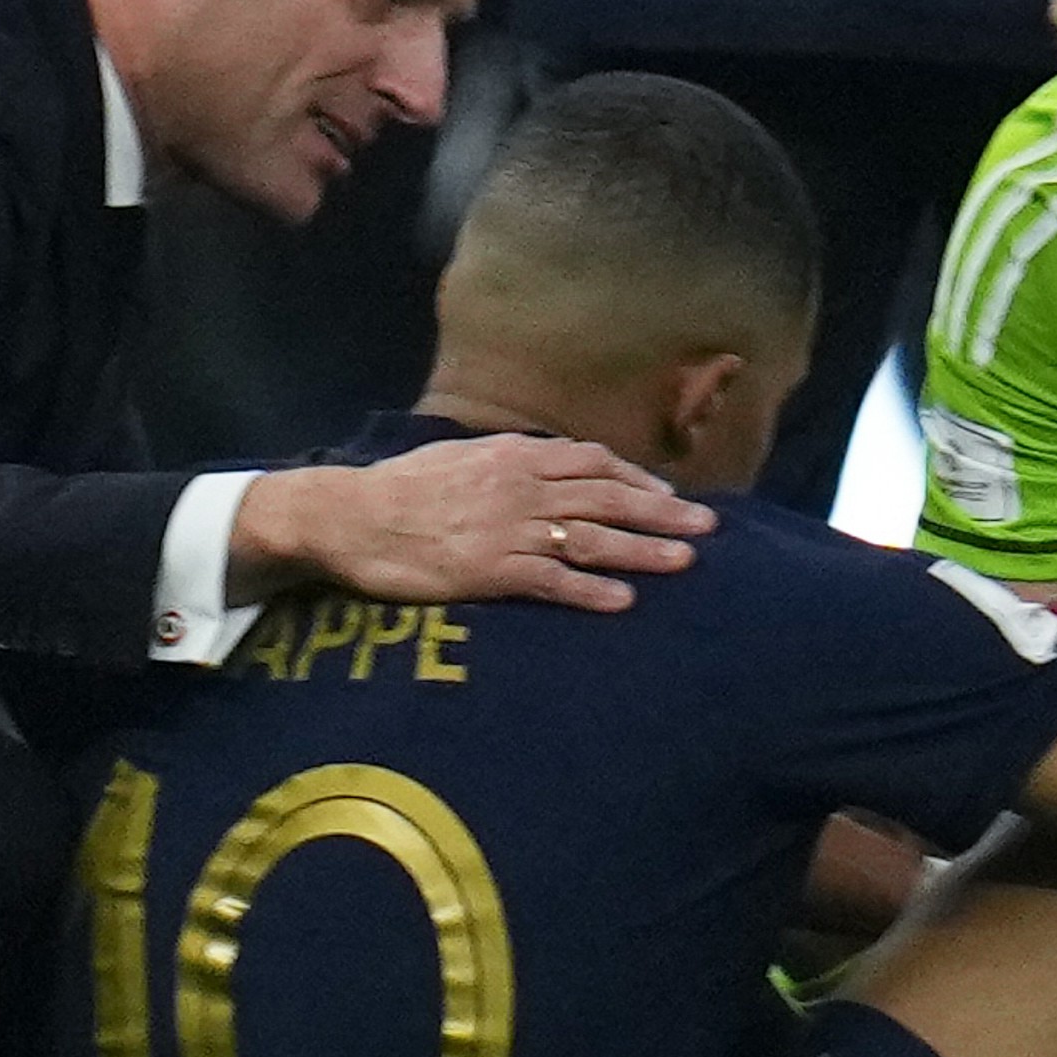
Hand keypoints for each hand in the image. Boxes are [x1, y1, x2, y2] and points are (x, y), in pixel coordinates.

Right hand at [231, 435, 713, 616]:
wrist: (350, 515)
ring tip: (685, 562)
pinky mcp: (491, 570)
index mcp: (513, 455)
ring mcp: (508, 529)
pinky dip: (591, 590)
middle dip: (662, 512)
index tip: (668, 495)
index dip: (636, 479)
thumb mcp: (458, 457)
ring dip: (643, 549)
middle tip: (707, 527)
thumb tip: (541, 465)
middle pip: (608, 497)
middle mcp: (521, 487)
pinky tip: (623, 601)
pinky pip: (553, 580)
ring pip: (592, 537)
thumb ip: (505, 461)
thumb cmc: (398, 489)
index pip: (592, 462)